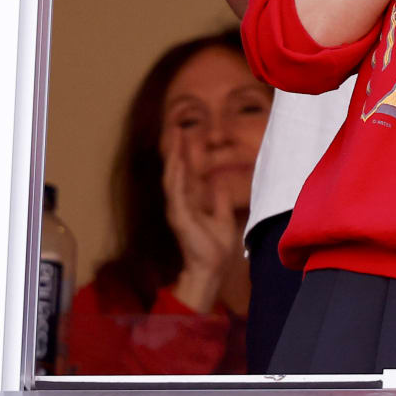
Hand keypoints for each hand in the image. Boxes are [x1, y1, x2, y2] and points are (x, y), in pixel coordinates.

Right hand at [161, 141, 240, 312]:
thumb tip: (217, 182)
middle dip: (177, 150)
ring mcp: (178, 209)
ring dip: (174, 158)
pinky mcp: (179, 217)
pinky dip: (176, 176)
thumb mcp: (222, 216)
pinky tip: (177, 162)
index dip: (186, 154)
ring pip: (173, 178)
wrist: (212, 267)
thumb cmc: (215, 246)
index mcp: (191, 202)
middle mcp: (181, 203)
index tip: (187, 134)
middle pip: (176, 171)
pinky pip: (176, 192)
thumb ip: (218, 199)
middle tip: (177, 128)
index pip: (186, 173)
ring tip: (176, 138)